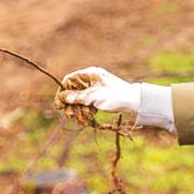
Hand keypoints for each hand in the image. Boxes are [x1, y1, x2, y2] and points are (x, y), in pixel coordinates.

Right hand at [59, 66, 175, 132]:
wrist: (134, 102)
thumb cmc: (116, 96)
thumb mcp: (94, 97)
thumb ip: (77, 97)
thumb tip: (63, 97)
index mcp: (89, 74)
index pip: (69, 80)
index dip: (62, 92)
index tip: (59, 105)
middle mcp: (91, 79)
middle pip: (73, 91)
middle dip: (71, 105)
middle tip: (70, 115)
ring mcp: (95, 88)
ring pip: (79, 99)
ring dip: (79, 110)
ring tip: (84, 119)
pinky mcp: (99, 96)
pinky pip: (87, 103)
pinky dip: (86, 110)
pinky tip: (90, 116)